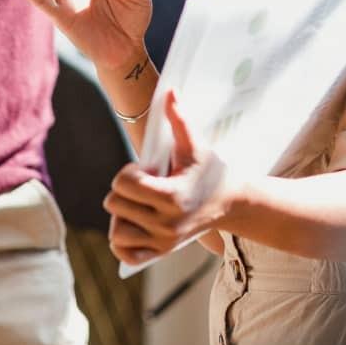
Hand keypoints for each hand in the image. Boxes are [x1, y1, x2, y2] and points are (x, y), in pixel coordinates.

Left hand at [105, 90, 231, 265]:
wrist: (230, 202)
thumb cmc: (210, 169)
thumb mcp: (195, 144)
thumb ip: (179, 119)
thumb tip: (170, 91)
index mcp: (171, 196)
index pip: (123, 184)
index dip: (128, 172)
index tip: (145, 170)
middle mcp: (166, 223)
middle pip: (115, 205)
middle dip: (124, 190)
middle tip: (143, 185)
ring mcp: (163, 241)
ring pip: (116, 231)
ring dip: (121, 214)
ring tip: (138, 203)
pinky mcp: (162, 252)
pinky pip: (125, 253)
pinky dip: (121, 241)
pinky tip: (132, 222)